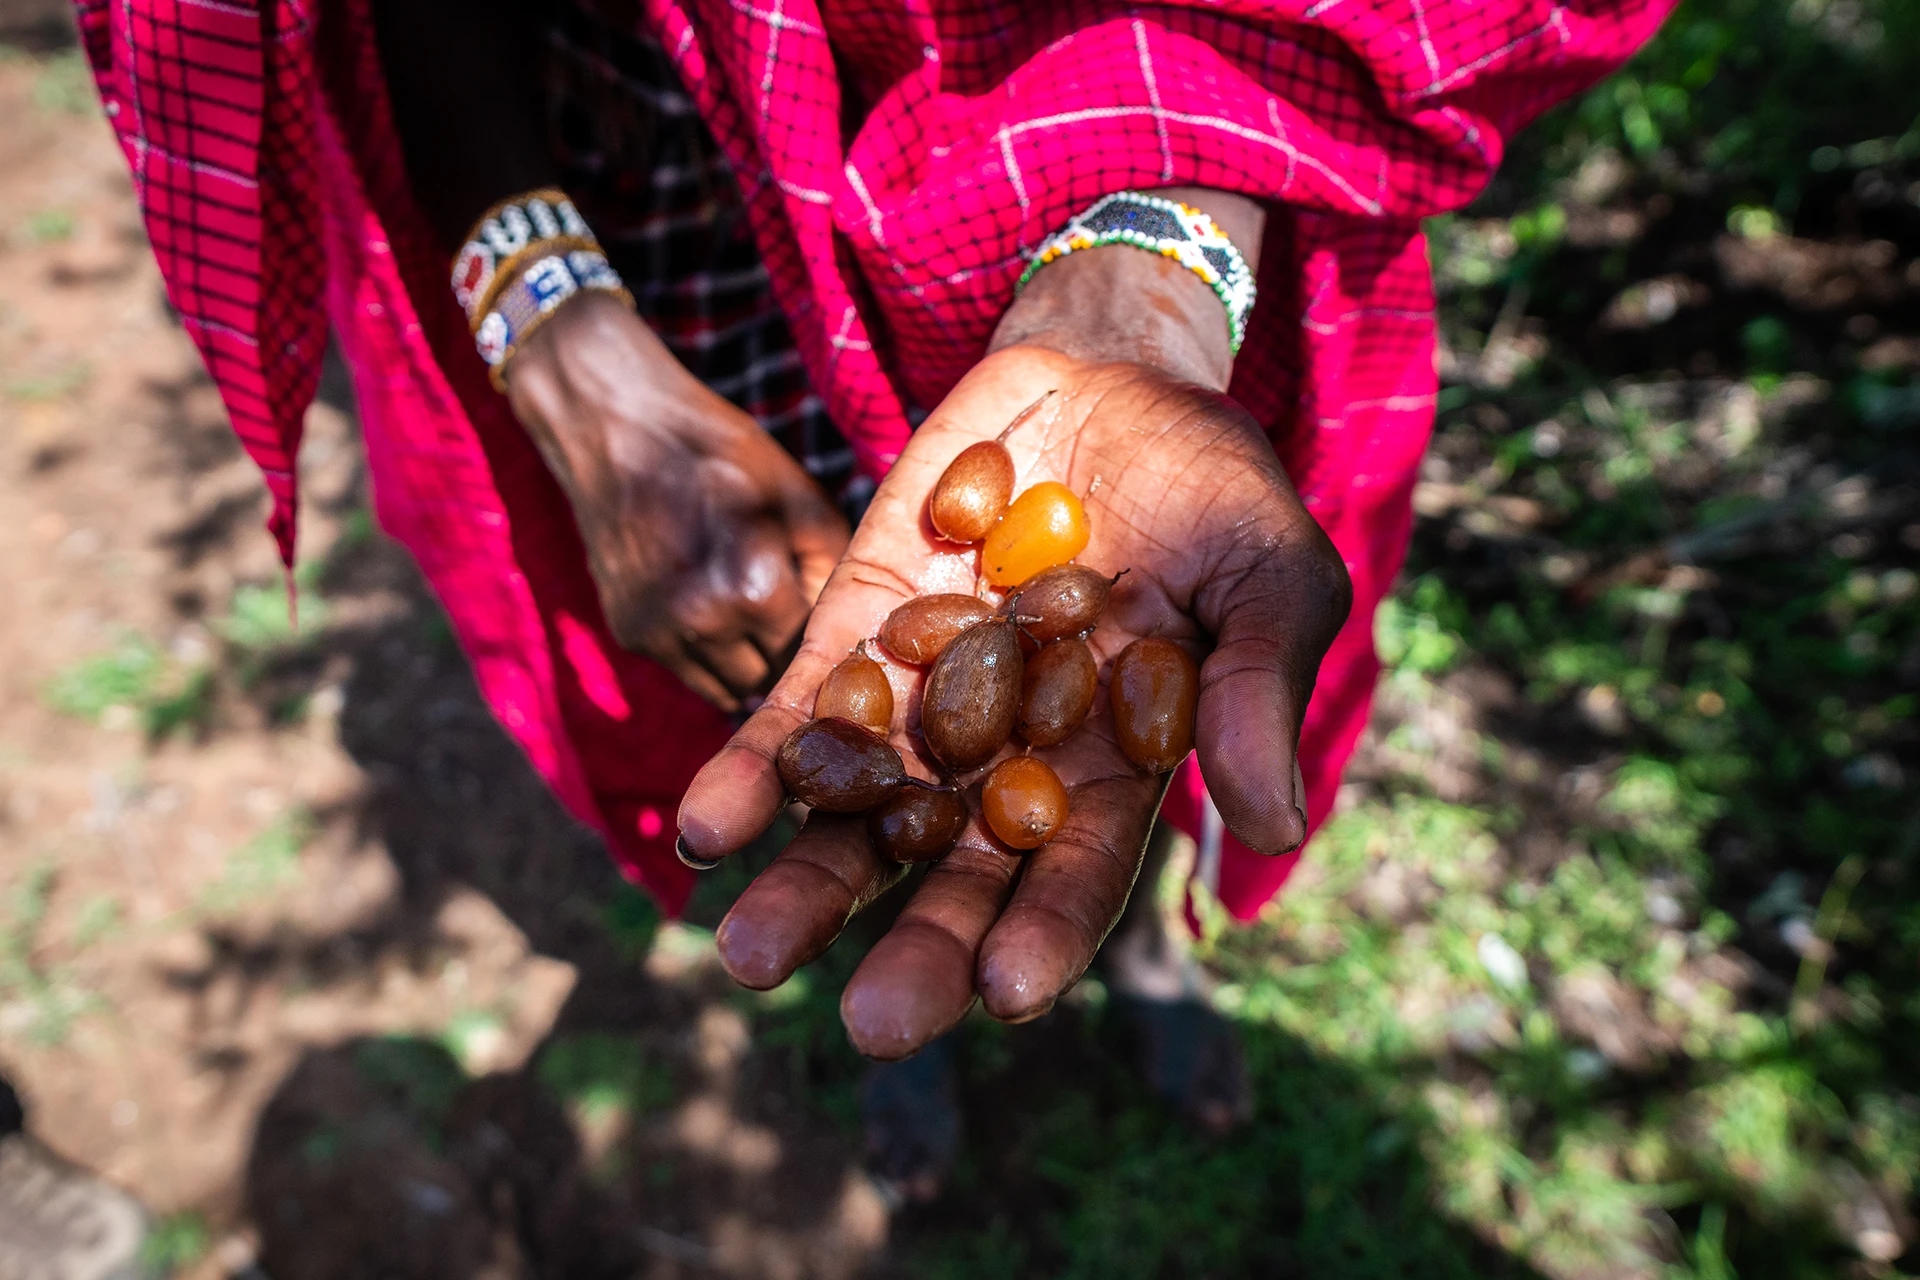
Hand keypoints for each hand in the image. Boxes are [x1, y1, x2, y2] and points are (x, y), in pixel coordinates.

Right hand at [505, 293, 850, 710]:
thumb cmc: (725, 457)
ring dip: (747, 663)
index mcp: (756, 590)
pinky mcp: (629, 635)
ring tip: (751, 612)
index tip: (828, 620)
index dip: (824, 635)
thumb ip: (831, 573)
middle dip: (787, 654)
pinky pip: (689, 672)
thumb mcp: (802, 501)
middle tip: (791, 616)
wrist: (620, 429)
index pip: (812, 652)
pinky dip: (707, 652)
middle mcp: (705, 623)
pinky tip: (710, 603)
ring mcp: (660, 634)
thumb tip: (846, 631)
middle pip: (773, 678)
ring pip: (729, 689)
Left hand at [677, 340, 1350, 1058]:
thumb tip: (1270, 821)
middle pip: (958, 873)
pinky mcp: (857, 630)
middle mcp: (1012, 759)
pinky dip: (752, 773)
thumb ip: (1262, 685)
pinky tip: (707, 829)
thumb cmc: (1213, 489)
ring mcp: (927, 699)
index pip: (1079, 873)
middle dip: (917, 949)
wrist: (1109, 376)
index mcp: (1115, 768)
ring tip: (748, 954)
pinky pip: (799, 715)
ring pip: (861, 817)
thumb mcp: (1268, 570)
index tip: (1005, 996)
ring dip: (808, 886)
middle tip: (870, 1027)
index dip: (1045, 932)